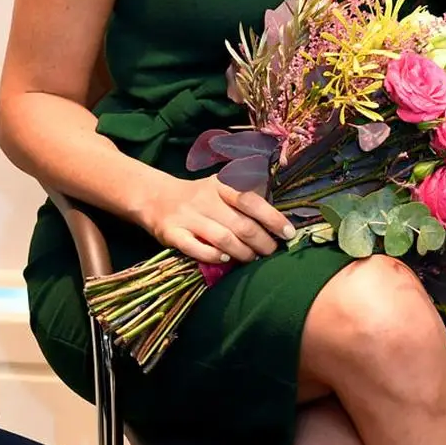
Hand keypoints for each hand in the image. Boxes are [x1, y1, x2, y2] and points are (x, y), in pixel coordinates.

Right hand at [138, 172, 293, 264]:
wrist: (157, 198)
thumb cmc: (200, 197)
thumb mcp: (222, 187)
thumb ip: (247, 197)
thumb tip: (279, 220)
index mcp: (220, 184)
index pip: (251, 200)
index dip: (272, 219)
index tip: (288, 233)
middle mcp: (204, 199)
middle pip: (241, 225)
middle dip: (262, 242)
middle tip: (271, 251)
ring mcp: (187, 216)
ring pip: (222, 239)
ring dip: (243, 253)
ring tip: (252, 259)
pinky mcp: (172, 233)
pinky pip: (196, 248)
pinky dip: (213, 256)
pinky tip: (224, 259)